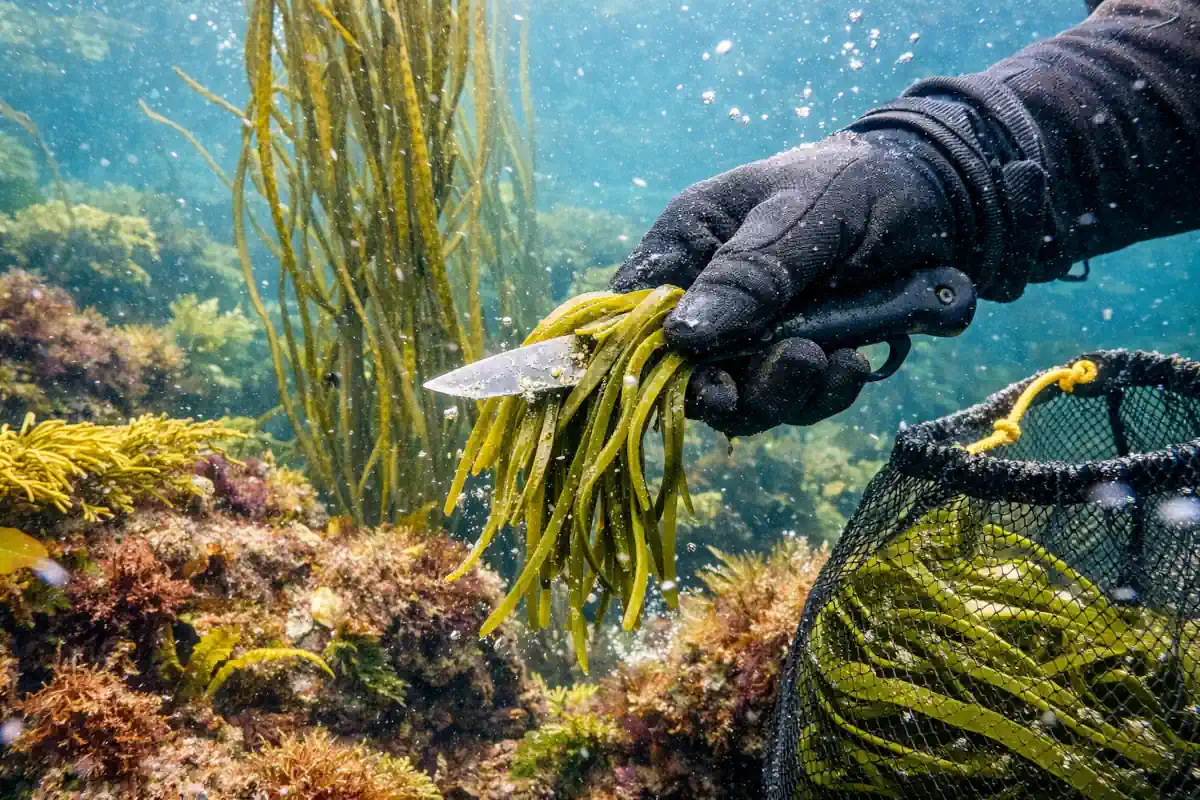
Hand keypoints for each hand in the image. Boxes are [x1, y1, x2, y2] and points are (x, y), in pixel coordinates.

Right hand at [612, 129, 972, 435]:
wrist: (943, 202)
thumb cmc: (861, 183)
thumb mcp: (804, 213)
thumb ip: (748, 273)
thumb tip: (679, 335)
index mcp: (691, 240)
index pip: (639, 305)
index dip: (649, 350)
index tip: (697, 374)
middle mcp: (710, 294)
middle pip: (686, 368)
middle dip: (734, 386)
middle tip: (796, 362)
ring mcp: (751, 334)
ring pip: (740, 396)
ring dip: (783, 393)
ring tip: (835, 359)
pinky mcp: (794, 361)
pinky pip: (790, 402)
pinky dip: (821, 395)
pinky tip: (854, 365)